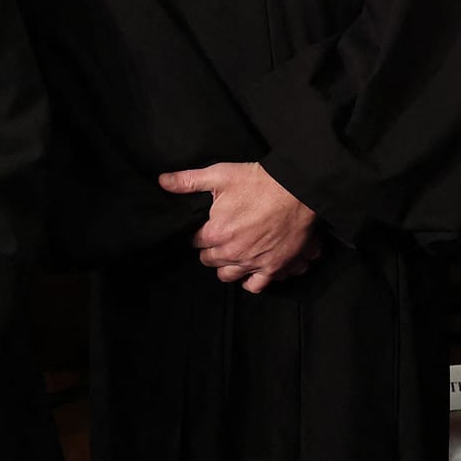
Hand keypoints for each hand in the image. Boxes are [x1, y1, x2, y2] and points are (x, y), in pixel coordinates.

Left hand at [164, 161, 318, 293]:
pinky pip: (256, 286)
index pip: (196, 242)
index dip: (199, 233)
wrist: (297, 190)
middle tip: (220, 237)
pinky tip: (250, 270)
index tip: (206, 227)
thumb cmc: (259, 181)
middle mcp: (232, 252)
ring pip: (229, 275)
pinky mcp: (274, 267)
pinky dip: (251, 281)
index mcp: (216, 232)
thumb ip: (188, 181)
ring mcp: (253, 262)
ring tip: (232, 253)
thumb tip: (163, 181)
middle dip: (211, 250)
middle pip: (210, 260)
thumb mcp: (220, 174)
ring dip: (228, 266)